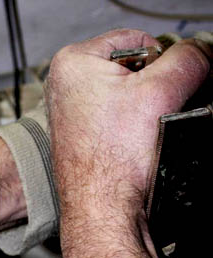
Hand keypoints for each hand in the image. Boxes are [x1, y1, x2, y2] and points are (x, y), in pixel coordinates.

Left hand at [46, 29, 210, 253]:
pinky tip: (130, 145)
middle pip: (131, 69)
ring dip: (143, 110)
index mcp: (72, 62)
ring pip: (126, 96)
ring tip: (139, 134)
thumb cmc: (112, 162)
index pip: (138, 41)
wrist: (102, 210)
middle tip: (151, 115)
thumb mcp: (161, 93)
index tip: (164, 89)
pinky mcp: (80, 136)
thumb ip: (189, 60)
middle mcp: (64, 86)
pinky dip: (130, 128)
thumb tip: (200, 53)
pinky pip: (117, 119)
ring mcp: (70, 113)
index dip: (162, 63)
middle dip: (152, 89)